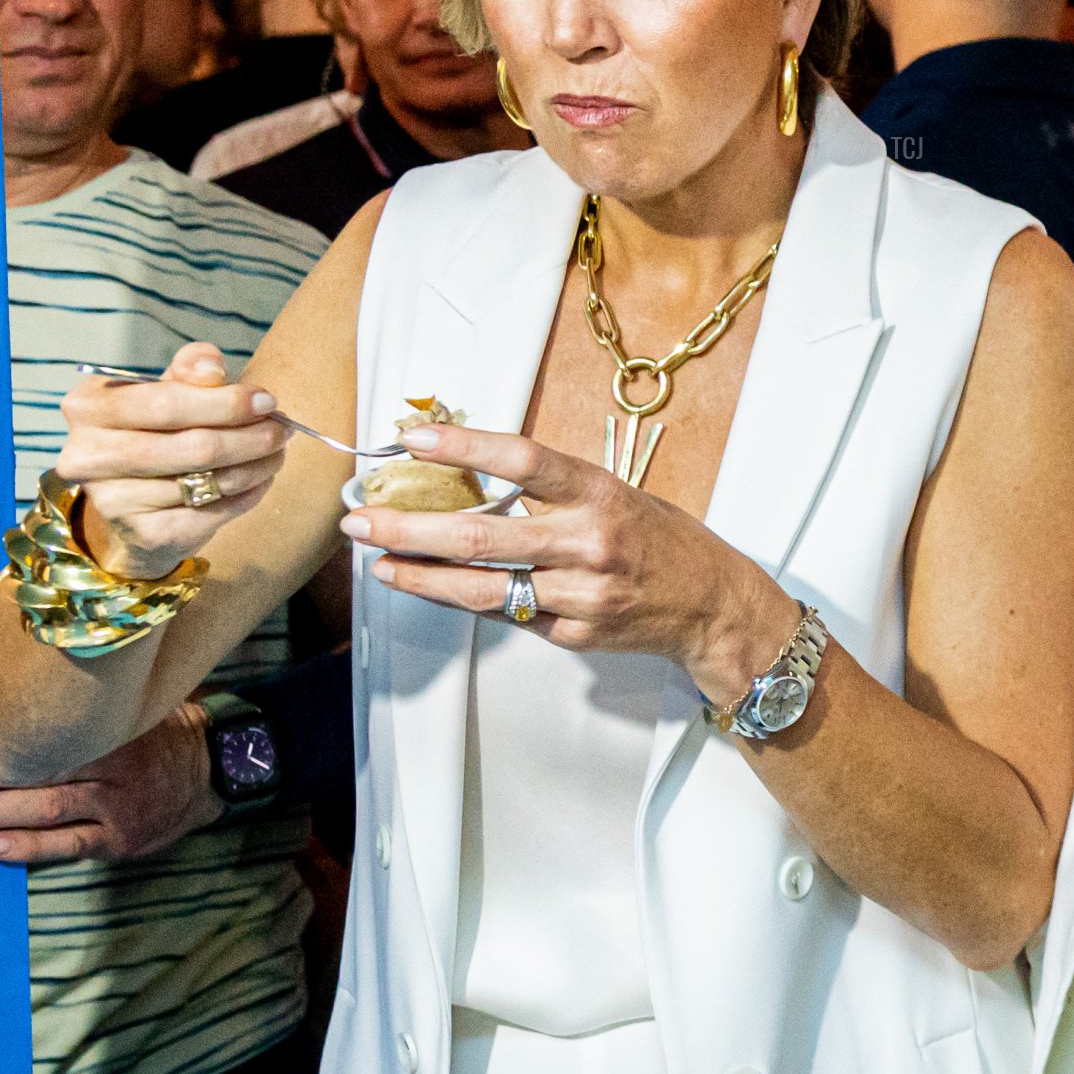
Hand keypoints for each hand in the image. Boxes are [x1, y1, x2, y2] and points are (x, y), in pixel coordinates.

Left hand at [0, 705, 222, 864]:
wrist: (213, 769)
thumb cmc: (155, 732)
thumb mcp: (126, 705)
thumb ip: (82, 706)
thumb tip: (10, 695)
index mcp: (109, 721)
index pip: (42, 727)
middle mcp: (112, 759)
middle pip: (35, 766)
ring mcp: (116, 802)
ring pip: (46, 807)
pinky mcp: (119, 838)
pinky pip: (71, 844)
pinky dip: (32, 847)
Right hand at [58, 341, 288, 578]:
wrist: (133, 501)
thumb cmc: (154, 429)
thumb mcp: (165, 387)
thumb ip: (190, 368)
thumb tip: (213, 372)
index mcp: (88, 407)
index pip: (165, 403)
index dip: (224, 402)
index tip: (267, 400)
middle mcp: (89, 456)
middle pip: (193, 446)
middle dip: (249, 436)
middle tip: (283, 429)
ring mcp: (114, 501)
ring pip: (209, 480)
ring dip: (256, 465)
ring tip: (276, 451)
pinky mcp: (145, 534)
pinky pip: (214, 512)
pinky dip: (248, 493)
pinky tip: (260, 479)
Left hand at [340, 424, 794, 697]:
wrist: (713, 605)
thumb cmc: (657, 537)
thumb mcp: (611, 492)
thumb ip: (549, 490)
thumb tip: (467, 475)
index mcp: (598, 491)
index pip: (521, 460)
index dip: (463, 447)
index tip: (410, 439)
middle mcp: (589, 541)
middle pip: (483, 536)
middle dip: (410, 528)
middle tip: (360, 519)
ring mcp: (582, 594)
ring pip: (484, 588)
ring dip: (422, 576)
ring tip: (378, 562)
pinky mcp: (576, 634)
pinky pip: (508, 617)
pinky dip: (464, 601)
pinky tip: (430, 587)